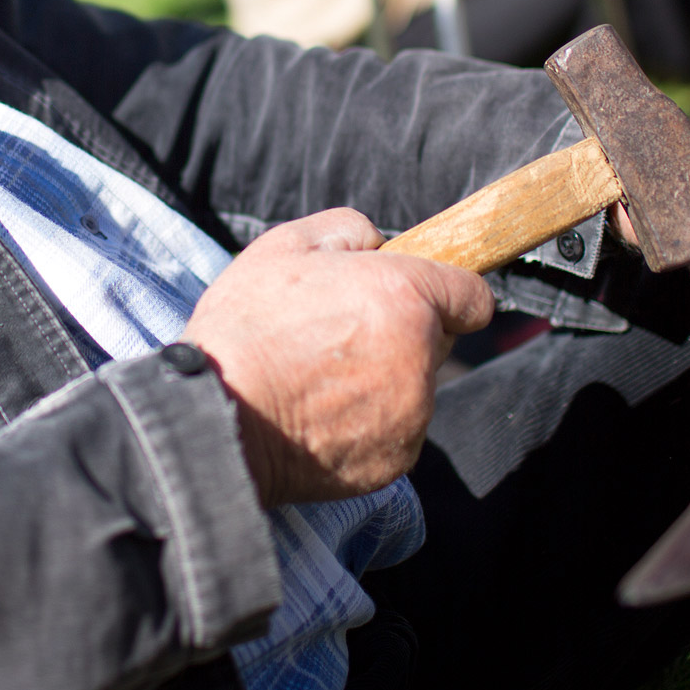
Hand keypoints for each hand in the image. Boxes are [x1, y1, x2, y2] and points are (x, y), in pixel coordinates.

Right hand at [182, 209, 492, 507]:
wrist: (217, 414)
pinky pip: (395, 431)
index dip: (443, 290)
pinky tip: (319, 412)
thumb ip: (349, 229)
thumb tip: (379, 244)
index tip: (414, 297)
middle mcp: (420, 357)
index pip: (472, 296)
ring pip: (414, 388)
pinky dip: (367, 422)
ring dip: (384, 379)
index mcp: (404, 296)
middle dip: (404, 332)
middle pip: (440, 341)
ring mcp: (412, 414)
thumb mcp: (285, 245)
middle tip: (341, 334)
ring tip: (319, 377)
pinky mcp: (396, 460)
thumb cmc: (246, 328)